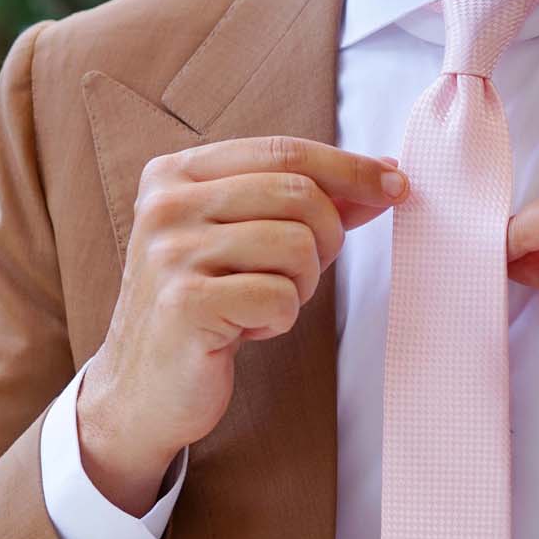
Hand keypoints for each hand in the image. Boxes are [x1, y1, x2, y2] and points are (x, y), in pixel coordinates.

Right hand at [80, 136, 408, 512]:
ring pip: (298, 246)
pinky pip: (281, 298)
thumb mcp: (241, 237)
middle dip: (326, 238)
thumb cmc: (202, 306)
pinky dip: (278, 319)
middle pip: (299, 194)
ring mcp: (172, 254)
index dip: (349, 167)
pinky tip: (245, 329)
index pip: (284, 151)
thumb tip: (383, 175)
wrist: (143, 388)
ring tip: (261, 302)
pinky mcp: (187, 304)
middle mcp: (167, 204)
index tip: (395, 184)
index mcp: (176, 172)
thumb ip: (300, 201)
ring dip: (300, 285)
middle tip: (301, 274)